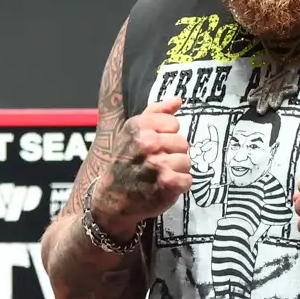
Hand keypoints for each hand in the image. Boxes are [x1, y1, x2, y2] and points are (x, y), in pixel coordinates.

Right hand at [96, 94, 192, 231]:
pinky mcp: (167, 183)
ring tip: (160, 175)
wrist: (111, 198)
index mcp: (139, 127)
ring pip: (187, 161)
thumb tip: (178, 100)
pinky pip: (188, 179)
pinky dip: (179, 185)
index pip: (173, 124)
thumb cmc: (124, 163)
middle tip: (157, 163)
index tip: (155, 146)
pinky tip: (165, 187)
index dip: (167, 136)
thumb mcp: (131, 132)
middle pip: (183, 143)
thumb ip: (156, 112)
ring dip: (176, 171)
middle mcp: (148, 143)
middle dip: (173, 154)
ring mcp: (158, 163)